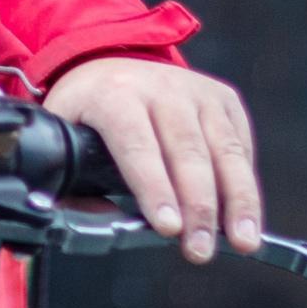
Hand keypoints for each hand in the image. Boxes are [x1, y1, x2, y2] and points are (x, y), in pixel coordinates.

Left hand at [41, 57, 259, 264]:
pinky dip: (245, 183)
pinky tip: (245, 215)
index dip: (154, 188)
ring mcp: (197, 91)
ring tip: (242, 239)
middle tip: (199, 249)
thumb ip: (67, 176)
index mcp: (114, 95)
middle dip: (198, 206)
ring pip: (224, 150)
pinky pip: (240, 146)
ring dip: (237, 200)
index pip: (137, 145)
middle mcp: (161, 88)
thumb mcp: (61, 128)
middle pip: (187, 152)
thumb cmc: (90, 105)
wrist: (113, 58)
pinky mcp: (223, 98)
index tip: (168, 227)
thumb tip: (97, 218)